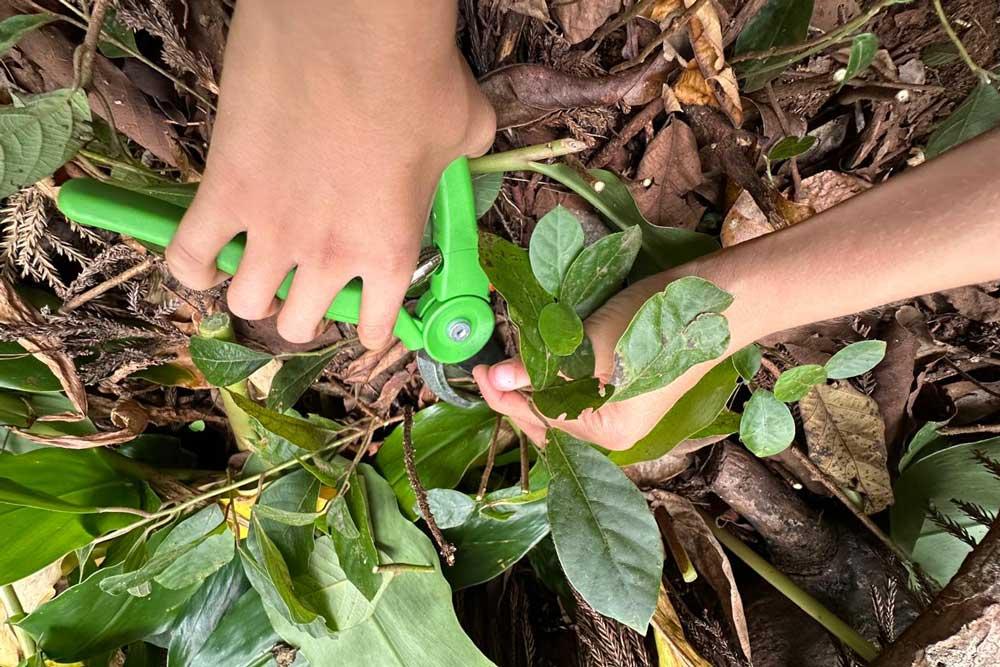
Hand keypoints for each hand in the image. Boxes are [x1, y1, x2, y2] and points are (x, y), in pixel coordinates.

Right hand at [166, 1, 495, 347]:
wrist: (353, 21)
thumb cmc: (418, 73)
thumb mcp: (465, 129)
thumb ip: (463, 162)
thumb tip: (470, 148)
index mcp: (389, 250)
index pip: (374, 325)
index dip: (369, 323)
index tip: (365, 313)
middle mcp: (328, 255)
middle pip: (298, 324)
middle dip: (303, 310)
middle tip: (305, 284)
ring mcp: (271, 228)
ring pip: (245, 303)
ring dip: (252, 291)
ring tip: (257, 268)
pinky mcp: (222, 191)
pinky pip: (187, 256)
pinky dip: (194, 266)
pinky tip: (207, 258)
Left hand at [475, 260, 756, 449]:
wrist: (714, 302)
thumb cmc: (655, 324)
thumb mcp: (590, 344)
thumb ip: (540, 367)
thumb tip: (495, 378)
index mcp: (608, 431)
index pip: (539, 420)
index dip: (503, 397)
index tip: (478, 371)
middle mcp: (616, 433)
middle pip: (550, 423)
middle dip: (516, 398)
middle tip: (488, 368)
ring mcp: (624, 414)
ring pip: (564, 409)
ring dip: (535, 390)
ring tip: (510, 366)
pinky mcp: (629, 393)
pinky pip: (581, 397)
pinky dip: (557, 383)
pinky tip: (542, 365)